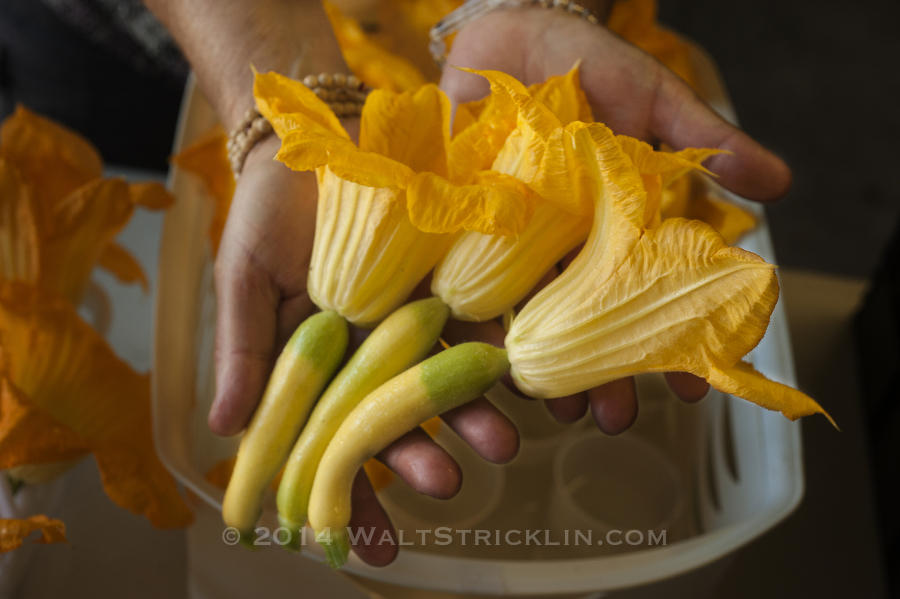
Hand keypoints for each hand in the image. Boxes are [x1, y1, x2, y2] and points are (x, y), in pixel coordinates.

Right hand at [208, 135, 517, 566]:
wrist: (317, 131)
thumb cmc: (267, 210)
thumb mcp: (244, 276)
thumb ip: (243, 348)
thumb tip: (224, 428)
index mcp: (322, 364)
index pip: (336, 439)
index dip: (352, 492)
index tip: (371, 543)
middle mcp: (376, 350)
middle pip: (401, 416)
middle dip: (423, 455)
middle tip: (446, 484)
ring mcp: (420, 315)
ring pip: (450, 375)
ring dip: (474, 413)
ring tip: (501, 442)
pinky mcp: (459, 275)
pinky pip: (485, 316)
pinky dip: (503, 347)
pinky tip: (527, 378)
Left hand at [440, 7, 791, 430]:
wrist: (503, 35)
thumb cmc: (584, 64)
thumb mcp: (650, 99)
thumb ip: (704, 141)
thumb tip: (779, 184)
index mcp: (610, 231)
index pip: (644, 298)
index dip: (668, 343)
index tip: (690, 387)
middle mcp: (560, 249)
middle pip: (583, 322)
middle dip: (602, 373)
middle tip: (617, 416)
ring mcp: (507, 246)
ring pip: (525, 318)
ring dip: (538, 366)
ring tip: (556, 408)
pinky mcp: (454, 232)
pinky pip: (458, 283)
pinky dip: (468, 322)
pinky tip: (480, 360)